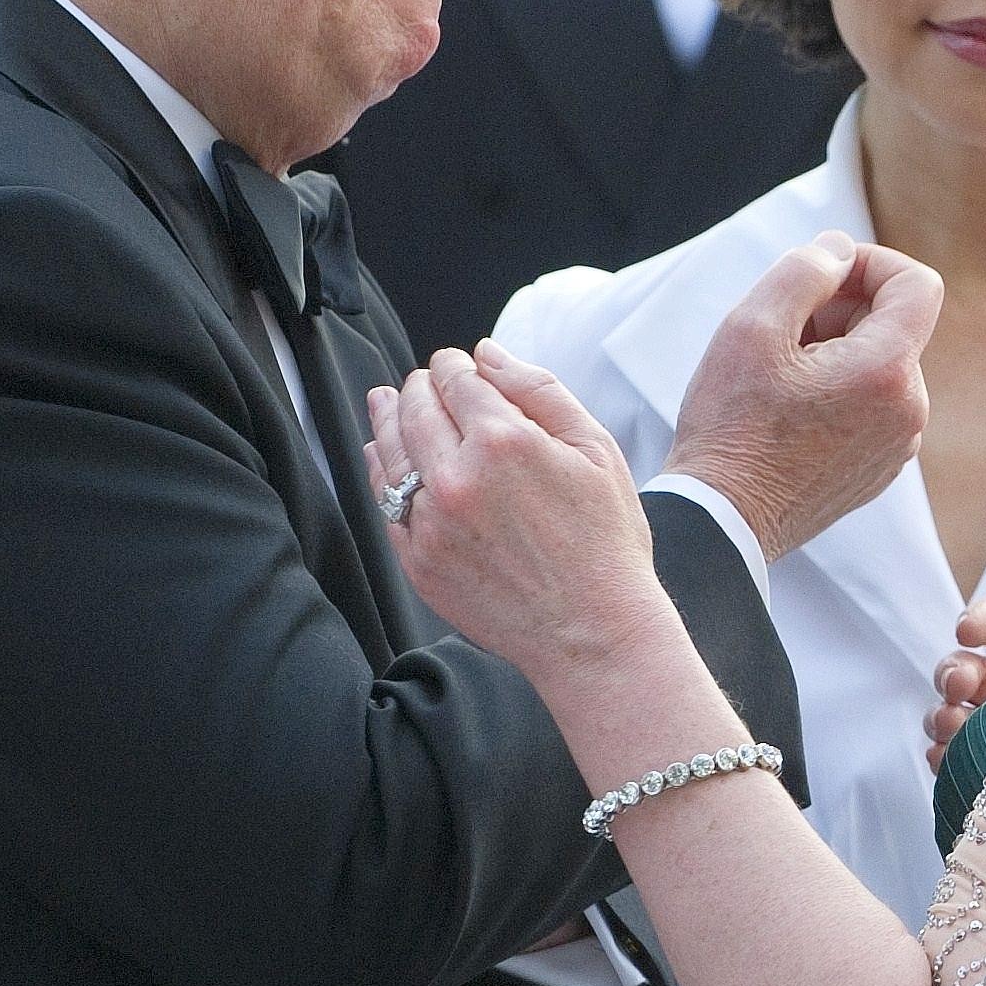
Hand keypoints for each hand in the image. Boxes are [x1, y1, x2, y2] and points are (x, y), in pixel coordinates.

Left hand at [365, 345, 674, 684]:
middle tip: (428, 382)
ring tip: (389, 402)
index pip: (456, 378)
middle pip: (415, 406)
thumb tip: (485, 353)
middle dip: (421, 385)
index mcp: (504, 441)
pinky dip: (380, 470)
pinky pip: (382, 501)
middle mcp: (456, 478)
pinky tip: (385, 457)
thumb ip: (538, 390)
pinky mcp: (417, 561)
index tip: (459, 365)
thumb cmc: (606, 541)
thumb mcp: (595, 448)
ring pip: (388, 449)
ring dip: (389, 417)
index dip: (455, 364)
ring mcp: (429, 523)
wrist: (593, 632)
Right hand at [666, 231, 942, 561]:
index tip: (822, 276)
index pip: (918, 284)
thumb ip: (804, 270)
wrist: (722, 522)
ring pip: (880, 364)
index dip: (869, 263)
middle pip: (894, 324)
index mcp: (888, 373)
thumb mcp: (753, 326)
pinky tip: (789, 410)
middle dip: (841, 310)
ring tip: (778, 375)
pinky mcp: (879, 468)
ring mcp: (898, 446)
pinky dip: (838, 390)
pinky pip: (873, 405)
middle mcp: (909, 412)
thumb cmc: (732, 427)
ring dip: (835, 351)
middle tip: (781, 331)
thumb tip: (838, 250)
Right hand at [923, 596, 985, 774]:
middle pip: (968, 665)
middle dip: (954, 671)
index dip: (981, 619)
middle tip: (958, 687)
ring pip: (951, 709)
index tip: (967, 630)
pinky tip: (945, 758)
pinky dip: (942, 755)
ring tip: (950, 727)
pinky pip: (950, 756)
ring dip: (942, 715)